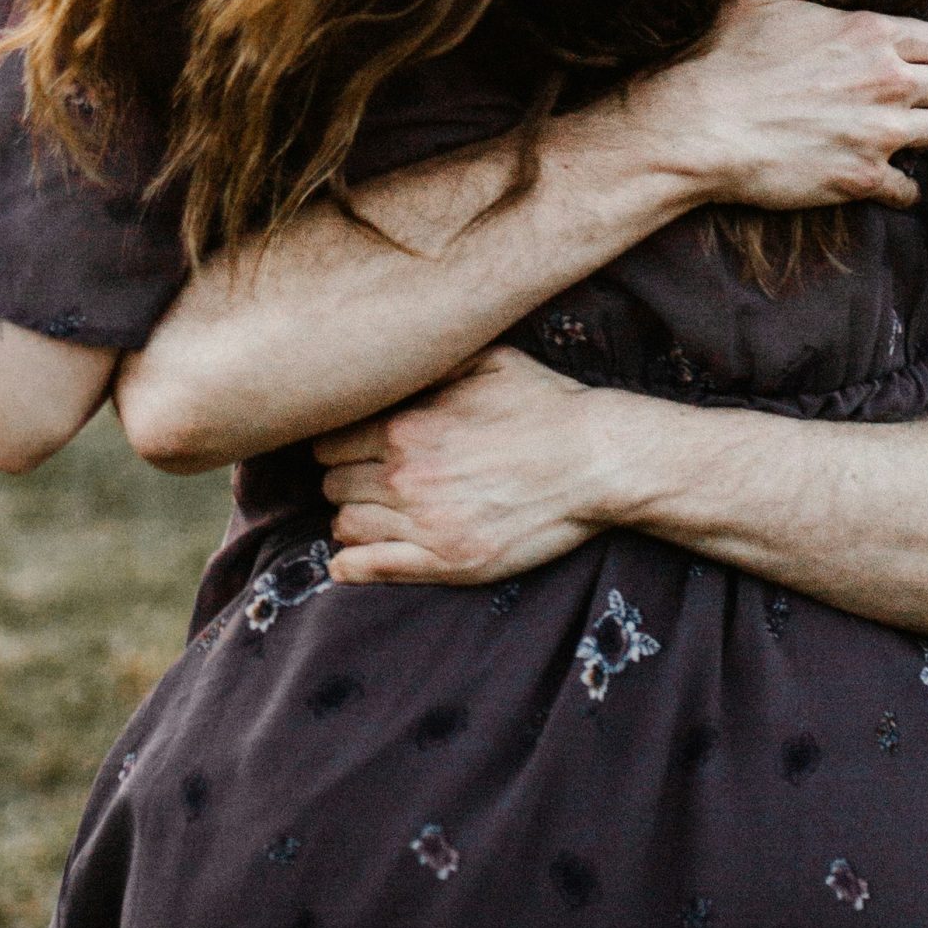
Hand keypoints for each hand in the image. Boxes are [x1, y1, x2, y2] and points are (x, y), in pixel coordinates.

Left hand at [310, 347, 624, 584]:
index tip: (355, 447)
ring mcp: (424, 522)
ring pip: (346, 525)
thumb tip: (390, 361)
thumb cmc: (547, 406)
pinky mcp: (447, 562)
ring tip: (376, 513)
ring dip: (354, 518)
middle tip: (368, 479)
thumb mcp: (489, 360)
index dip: (339, 443)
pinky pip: (367, 567)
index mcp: (406, 425)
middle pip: (332, 484)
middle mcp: (404, 475)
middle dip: (346, 479)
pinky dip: (351, 565)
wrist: (598, 461)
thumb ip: (431, 363)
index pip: (329, 441)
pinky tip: (354, 559)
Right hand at [624, 0, 927, 210]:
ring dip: (918, 134)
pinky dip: (900, 187)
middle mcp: (887, 82)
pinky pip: (910, 190)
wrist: (697, 127)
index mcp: (870, 34)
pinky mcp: (862, 179)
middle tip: (899, 99)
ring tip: (889, 134)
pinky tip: (879, 177)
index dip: (925, 53)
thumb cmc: (724, 57)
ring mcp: (879, 134)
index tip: (903, 62)